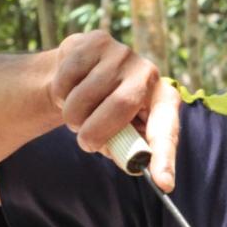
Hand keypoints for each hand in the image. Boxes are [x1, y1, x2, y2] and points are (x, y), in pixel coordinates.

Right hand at [49, 30, 179, 190]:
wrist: (79, 74)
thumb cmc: (103, 114)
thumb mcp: (119, 134)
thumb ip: (126, 148)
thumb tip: (135, 165)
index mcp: (163, 101)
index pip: (167, 131)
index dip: (165, 159)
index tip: (164, 185)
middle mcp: (149, 74)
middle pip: (121, 106)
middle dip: (95, 132)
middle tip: (85, 143)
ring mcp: (123, 54)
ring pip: (86, 95)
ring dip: (72, 116)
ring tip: (76, 114)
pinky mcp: (96, 41)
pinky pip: (67, 78)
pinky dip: (60, 94)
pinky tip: (68, 90)